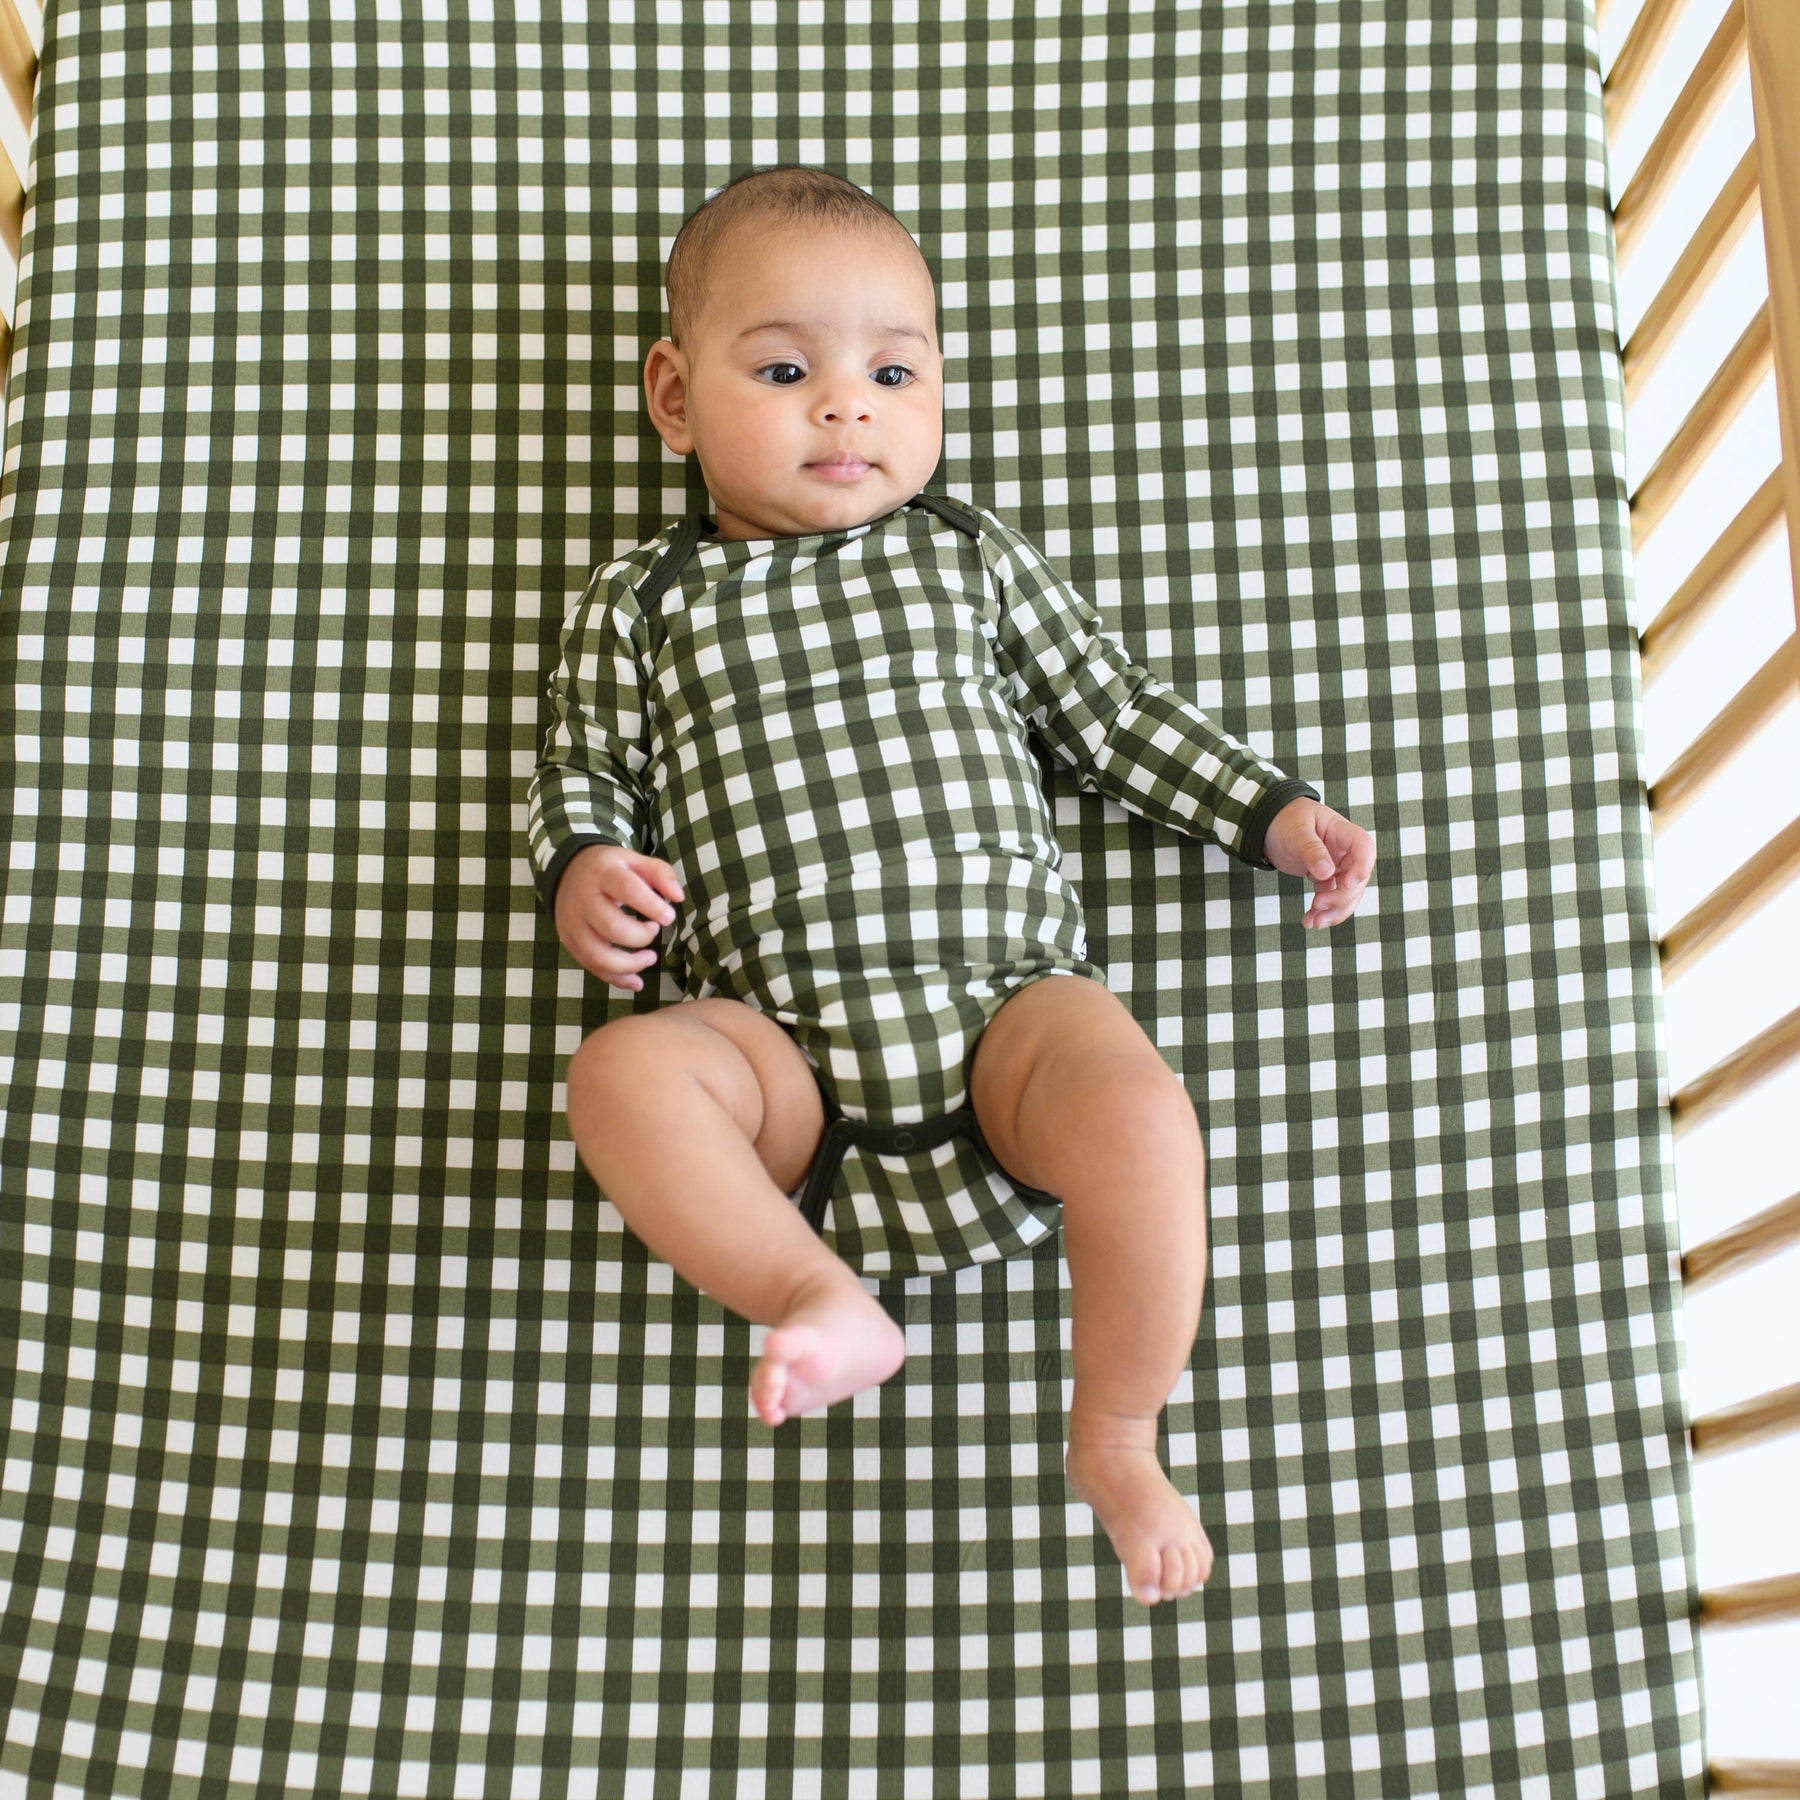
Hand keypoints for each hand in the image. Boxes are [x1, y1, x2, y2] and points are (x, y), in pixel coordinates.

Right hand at [553, 844, 684, 990]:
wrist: (567, 873)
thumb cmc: (610, 869)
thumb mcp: (634, 861)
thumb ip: (660, 874)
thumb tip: (678, 897)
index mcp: (603, 874)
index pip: (627, 889)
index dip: (651, 906)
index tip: (668, 917)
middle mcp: (584, 899)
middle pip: (612, 927)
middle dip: (641, 936)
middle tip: (654, 930)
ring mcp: (573, 924)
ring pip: (598, 956)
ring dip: (630, 965)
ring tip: (649, 957)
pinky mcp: (570, 942)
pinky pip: (591, 967)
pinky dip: (617, 979)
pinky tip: (636, 980)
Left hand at [1262, 798, 1374, 929]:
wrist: (1268, 827)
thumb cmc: (1284, 820)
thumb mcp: (1296, 831)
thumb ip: (1311, 850)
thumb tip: (1326, 873)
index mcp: (1340, 831)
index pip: (1363, 846)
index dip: (1362, 866)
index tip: (1347, 884)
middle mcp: (1343, 850)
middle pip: (1358, 877)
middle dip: (1342, 897)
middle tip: (1319, 905)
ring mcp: (1337, 865)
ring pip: (1347, 893)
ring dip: (1334, 911)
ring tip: (1314, 922)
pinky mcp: (1326, 878)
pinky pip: (1331, 897)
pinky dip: (1322, 911)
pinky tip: (1310, 921)